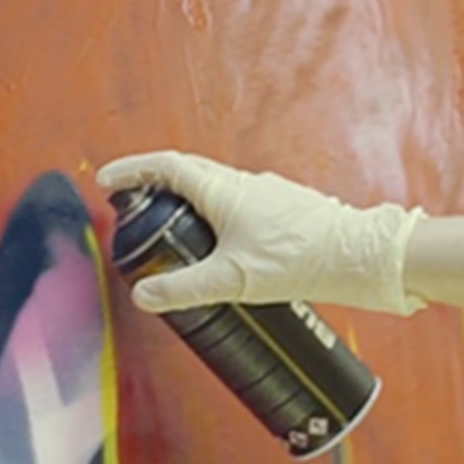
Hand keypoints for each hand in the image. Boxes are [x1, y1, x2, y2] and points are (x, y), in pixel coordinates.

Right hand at [95, 150, 426, 314]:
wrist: (356, 256)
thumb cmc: (298, 260)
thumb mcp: (232, 280)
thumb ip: (185, 289)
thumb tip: (144, 296)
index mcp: (222, 190)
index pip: (165, 167)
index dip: (132, 171)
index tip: (107, 181)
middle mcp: (243, 183)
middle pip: (187, 173)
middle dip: (154, 184)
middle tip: (132, 202)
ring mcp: (266, 193)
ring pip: (215, 186)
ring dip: (187, 198)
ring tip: (171, 226)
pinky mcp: (284, 208)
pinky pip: (238, 200)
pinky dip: (215, 212)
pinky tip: (220, 241)